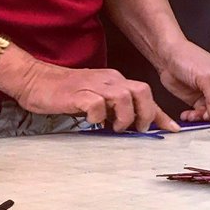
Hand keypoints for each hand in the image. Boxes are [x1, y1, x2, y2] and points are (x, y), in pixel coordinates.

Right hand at [13, 58, 176, 132]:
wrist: (35, 80)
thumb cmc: (66, 93)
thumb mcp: (98, 100)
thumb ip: (115, 109)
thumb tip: (134, 125)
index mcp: (116, 81)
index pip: (146, 95)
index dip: (161, 114)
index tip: (173, 129)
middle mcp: (109, 80)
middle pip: (142, 91)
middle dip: (147, 113)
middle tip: (138, 129)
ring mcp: (94, 85)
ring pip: (125, 97)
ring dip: (125, 116)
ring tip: (115, 127)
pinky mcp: (78, 93)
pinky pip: (96, 103)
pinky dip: (99, 115)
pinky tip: (93, 121)